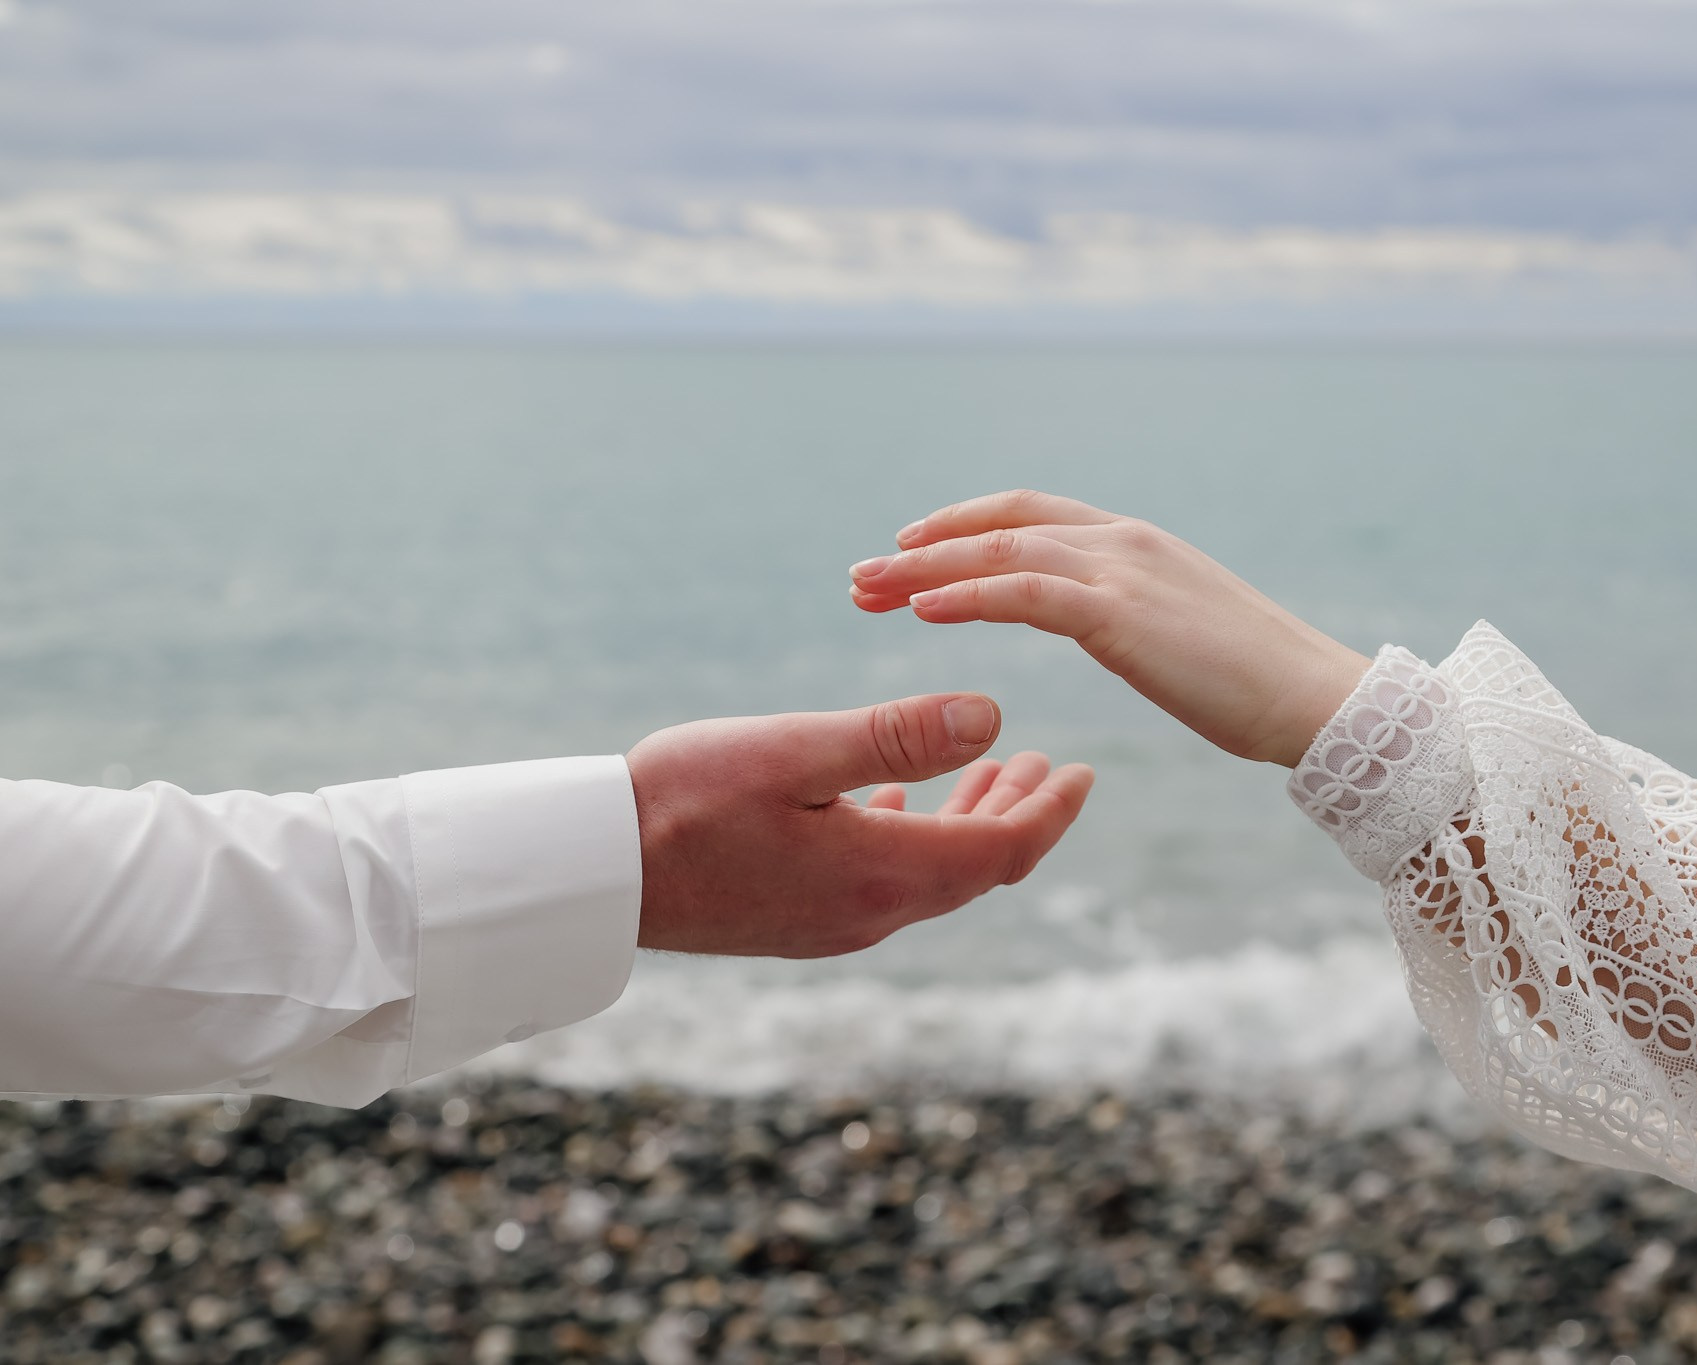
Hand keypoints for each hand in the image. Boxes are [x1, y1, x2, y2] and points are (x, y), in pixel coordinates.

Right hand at [626, 692, 1091, 956]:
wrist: (593, 873)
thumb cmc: (682, 800)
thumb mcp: (795, 750)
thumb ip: (895, 735)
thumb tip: (993, 715)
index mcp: (882, 873)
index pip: (1001, 850)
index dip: (1051, 812)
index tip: (1085, 772)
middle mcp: (869, 912)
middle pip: (976, 869)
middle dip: (1020, 815)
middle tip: (1053, 767)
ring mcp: (832, 923)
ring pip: (931, 875)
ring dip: (969, 822)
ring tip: (996, 771)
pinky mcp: (797, 919)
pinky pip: (882, 881)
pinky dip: (913, 836)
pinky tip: (899, 800)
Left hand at [849, 491, 1369, 766]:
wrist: (1314, 700)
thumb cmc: (1253, 685)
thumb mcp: (1177, 634)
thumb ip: (1131, 616)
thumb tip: (1104, 627)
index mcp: (1135, 542)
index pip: (1028, 514)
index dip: (961, 525)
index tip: (907, 552)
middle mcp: (1123, 541)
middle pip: (999, 526)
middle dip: (922, 549)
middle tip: (860, 577)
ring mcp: (1123, 570)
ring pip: (999, 552)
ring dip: (924, 572)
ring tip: (867, 593)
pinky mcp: (1121, 613)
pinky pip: (1023, 593)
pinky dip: (966, 595)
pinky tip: (923, 612)